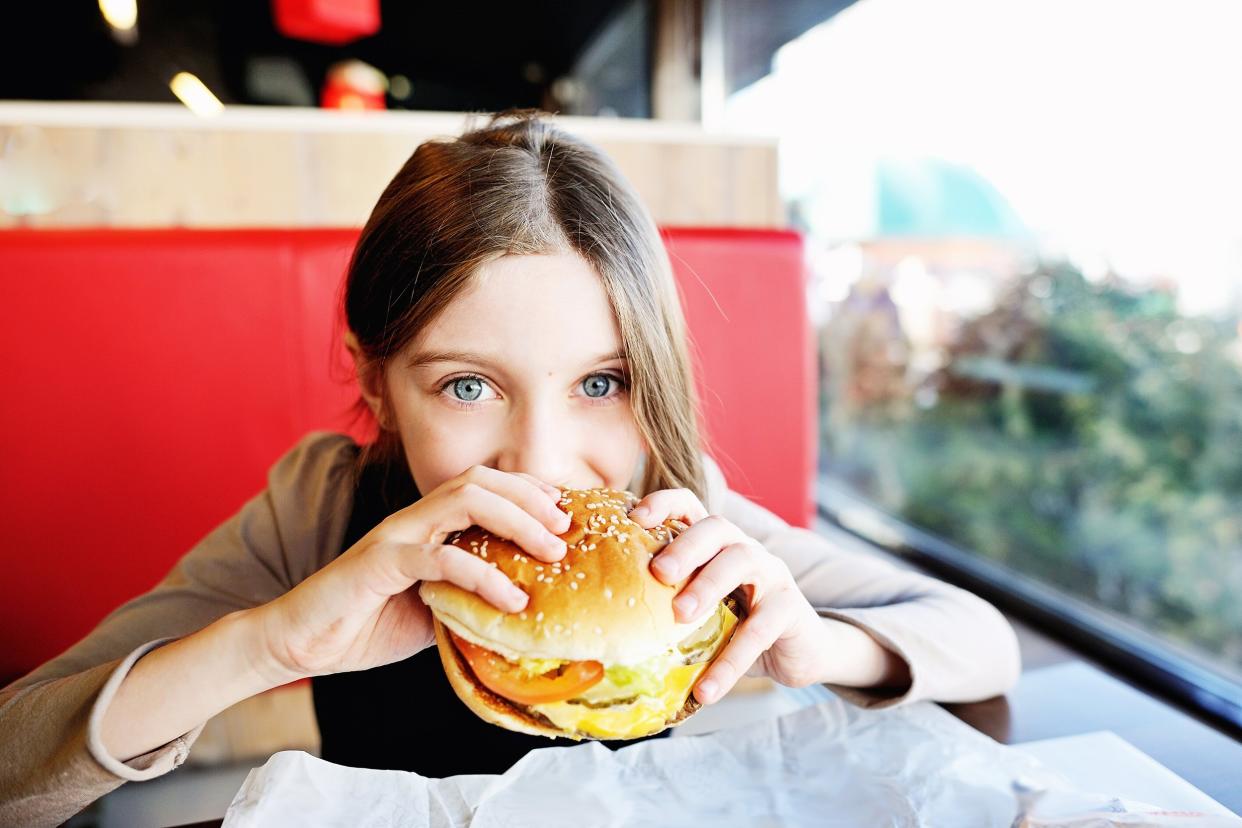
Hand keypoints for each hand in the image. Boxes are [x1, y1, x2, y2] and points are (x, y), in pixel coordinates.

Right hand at [251, 466, 571, 684]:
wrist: (302, 643)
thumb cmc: (366, 624)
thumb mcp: (434, 609)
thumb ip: (470, 597)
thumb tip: (526, 608)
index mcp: (427, 524)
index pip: (484, 486)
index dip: (528, 491)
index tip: (565, 512)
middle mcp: (414, 519)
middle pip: (480, 481)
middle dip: (531, 497)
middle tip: (567, 528)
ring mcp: (395, 536)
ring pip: (464, 500)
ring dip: (516, 520)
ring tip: (551, 553)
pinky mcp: (379, 563)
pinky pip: (439, 557)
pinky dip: (482, 574)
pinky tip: (511, 598)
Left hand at [630, 489, 829, 703]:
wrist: (799, 652)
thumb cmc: (736, 626)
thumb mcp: (702, 611)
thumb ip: (667, 605)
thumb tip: (603, 632)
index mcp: (716, 544)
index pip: (690, 506)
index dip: (664, 503)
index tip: (634, 518)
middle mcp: (745, 549)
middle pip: (716, 527)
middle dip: (685, 545)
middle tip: (658, 572)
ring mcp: (772, 573)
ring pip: (742, 561)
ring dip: (708, 586)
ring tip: (680, 616)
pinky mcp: (791, 608)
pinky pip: (761, 628)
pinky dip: (731, 660)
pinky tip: (706, 690)